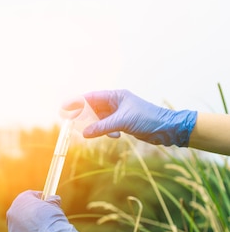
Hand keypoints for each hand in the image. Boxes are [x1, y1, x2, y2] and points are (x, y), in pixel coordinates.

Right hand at [82, 90, 196, 146]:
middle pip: (93, 108)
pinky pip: (107, 126)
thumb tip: (84, 133)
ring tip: (93, 133)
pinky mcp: (123, 123)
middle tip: (74, 125)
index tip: (65, 108)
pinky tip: (115, 136)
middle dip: (85, 117)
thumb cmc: (148, 119)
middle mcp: (116, 102)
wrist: (167, 129)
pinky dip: (106, 131)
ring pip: (100, 118)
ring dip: (96, 126)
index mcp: (116, 95)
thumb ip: (102, 127)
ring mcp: (119, 113)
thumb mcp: (122, 122)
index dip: (78, 102)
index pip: (92, 97)